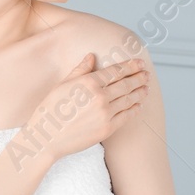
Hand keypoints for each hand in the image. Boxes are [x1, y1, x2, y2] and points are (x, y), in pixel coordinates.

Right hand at [24, 52, 149, 160]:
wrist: (47, 138)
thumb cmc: (51, 109)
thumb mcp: (63, 85)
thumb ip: (80, 70)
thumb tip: (92, 56)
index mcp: (89, 82)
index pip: (116, 71)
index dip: (131, 66)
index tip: (139, 63)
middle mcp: (100, 96)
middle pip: (126, 84)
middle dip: (139, 78)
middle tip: (147, 74)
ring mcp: (105, 114)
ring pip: (129, 100)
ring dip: (140, 92)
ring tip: (146, 88)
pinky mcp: (107, 129)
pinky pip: (126, 116)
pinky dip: (134, 109)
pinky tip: (138, 105)